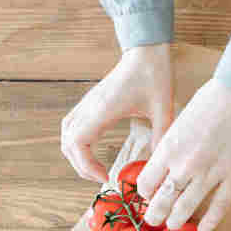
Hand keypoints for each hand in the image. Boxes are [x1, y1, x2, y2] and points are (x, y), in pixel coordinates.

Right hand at [61, 43, 173, 182]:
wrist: (146, 52)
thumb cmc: (154, 76)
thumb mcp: (164, 109)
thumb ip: (161, 136)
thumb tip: (160, 163)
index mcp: (104, 109)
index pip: (78, 143)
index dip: (86, 165)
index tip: (105, 176)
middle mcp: (89, 107)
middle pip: (67, 143)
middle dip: (81, 166)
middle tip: (102, 177)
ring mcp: (87, 103)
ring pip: (66, 134)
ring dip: (76, 155)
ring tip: (96, 168)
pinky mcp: (90, 102)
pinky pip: (72, 125)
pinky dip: (76, 142)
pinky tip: (92, 151)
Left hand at [135, 78, 230, 230]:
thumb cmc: (211, 100)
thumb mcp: (180, 122)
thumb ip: (172, 146)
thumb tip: (166, 166)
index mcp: (169, 148)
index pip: (146, 184)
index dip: (145, 194)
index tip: (149, 196)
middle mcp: (186, 165)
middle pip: (162, 201)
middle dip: (155, 215)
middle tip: (154, 219)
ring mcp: (212, 173)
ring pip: (187, 208)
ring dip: (177, 220)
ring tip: (174, 225)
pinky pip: (219, 206)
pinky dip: (209, 221)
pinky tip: (203, 229)